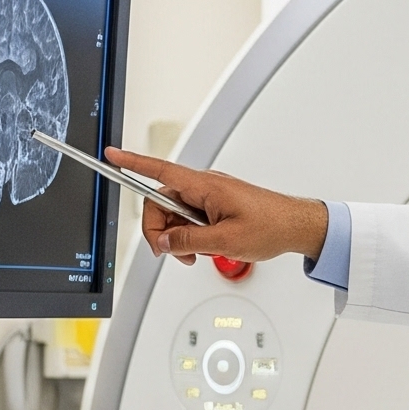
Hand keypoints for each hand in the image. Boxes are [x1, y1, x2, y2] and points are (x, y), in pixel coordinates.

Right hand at [107, 148, 328, 267]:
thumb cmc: (271, 226)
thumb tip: (163, 242)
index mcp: (204, 186)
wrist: (297, 226)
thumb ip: (187, 241)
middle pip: (161, 203)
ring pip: (176, 215)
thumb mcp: (225, 241)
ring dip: (178, 238)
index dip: (132, 162)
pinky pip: (191, 218)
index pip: (159, 170)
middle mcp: (204, 186)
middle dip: (161, 231)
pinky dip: (191, 235)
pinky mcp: (217, 205)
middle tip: (175, 254)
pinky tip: (205, 248)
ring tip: (197, 255)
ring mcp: (210, 196)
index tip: (111, 155)